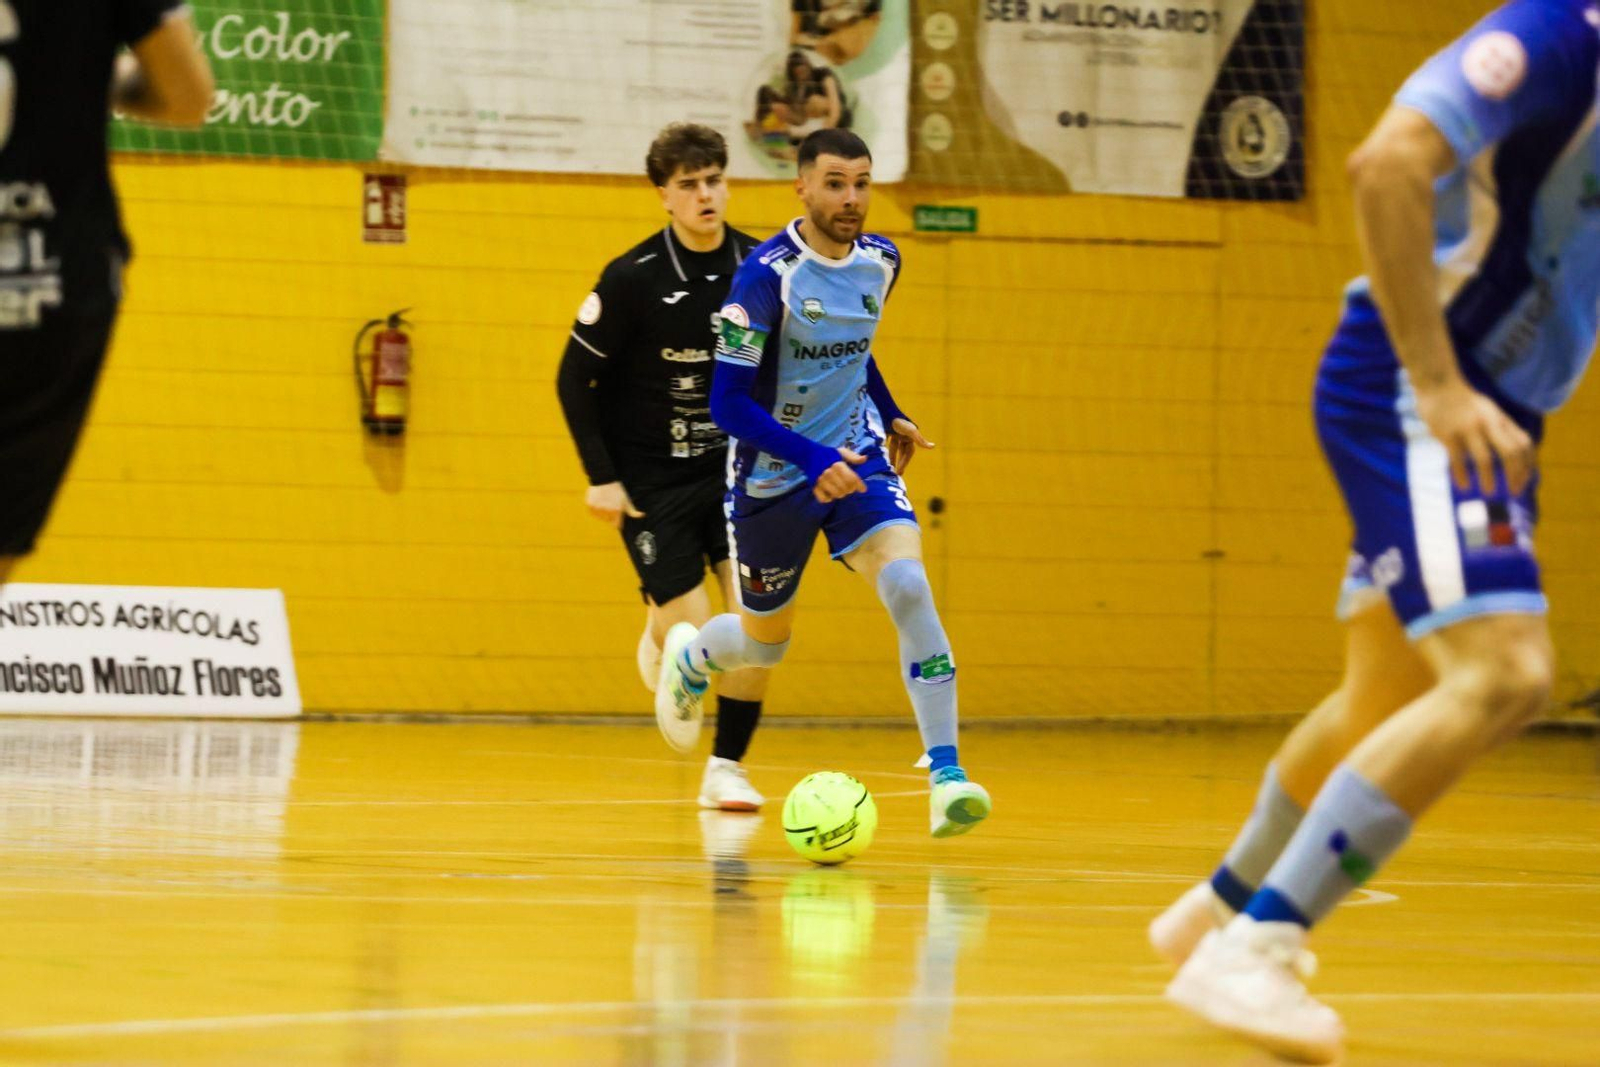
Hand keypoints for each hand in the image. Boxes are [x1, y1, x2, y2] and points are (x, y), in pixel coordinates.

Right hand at [585, 482, 643, 528]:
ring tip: (604, 502)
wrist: (604, 480)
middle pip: (608, 521)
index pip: (616, 525)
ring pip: (600, 517)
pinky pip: (592, 513)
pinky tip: (598, 501)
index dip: (617, 521)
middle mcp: (607, 511)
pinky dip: (594, 509)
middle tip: (611, 505)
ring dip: (602, 513)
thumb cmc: (618, 491)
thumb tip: (643, 515)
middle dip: (610, 516)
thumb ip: (633, 511)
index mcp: (617, 511)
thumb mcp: (627, 500)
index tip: (616, 517)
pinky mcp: (590, 505)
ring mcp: (598, 508)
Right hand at [814, 448, 866, 502]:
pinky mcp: (814, 487)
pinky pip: (824, 499)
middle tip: (849, 486)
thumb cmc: (829, 455)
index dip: (860, 486)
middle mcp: (829, 473)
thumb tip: (865, 459)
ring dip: (841, 493)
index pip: (852, 479)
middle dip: (851, 489)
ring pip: (837, 494)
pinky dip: (829, 498)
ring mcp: (821, 481)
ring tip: (840, 488)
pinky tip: (830, 493)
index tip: (863, 489)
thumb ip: (853, 457)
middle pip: (846, 489)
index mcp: (837, 465)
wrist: (809, 455)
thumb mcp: (841, 452)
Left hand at [886, 418, 934, 474]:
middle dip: (900, 461)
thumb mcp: (911, 431)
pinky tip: (881, 457)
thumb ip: (920, 440)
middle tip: (896, 473)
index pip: (909, 452)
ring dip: (892, 457)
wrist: (886, 411)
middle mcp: (904, 435)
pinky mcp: (887, 431)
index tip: (900, 471)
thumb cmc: (899, 421)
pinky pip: (887, 443)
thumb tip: (933, 446)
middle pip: (902, 452)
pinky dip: (885, 450)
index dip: (905, 461)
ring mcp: (896, 433)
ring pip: (894, 449)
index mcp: (911, 436)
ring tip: (889, 467)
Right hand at [1413, 376, 1534, 494]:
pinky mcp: (1448, 434)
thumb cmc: (1462, 402)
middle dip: (1515, 475)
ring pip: (1486, 459)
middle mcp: (1489, 424)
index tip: (1524, 481)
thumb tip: (1511, 455)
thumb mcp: (1487, 411)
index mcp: (1501, 419)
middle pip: (1511, 452)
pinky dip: (1461, 475)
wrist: (1437, 384)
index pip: (1524, 443)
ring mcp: (1469, 429)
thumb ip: (1499, 429)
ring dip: (1489, 479)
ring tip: (1488, 492)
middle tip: (1513, 492)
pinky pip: (1458, 460)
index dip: (1528, 464)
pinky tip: (1463, 485)